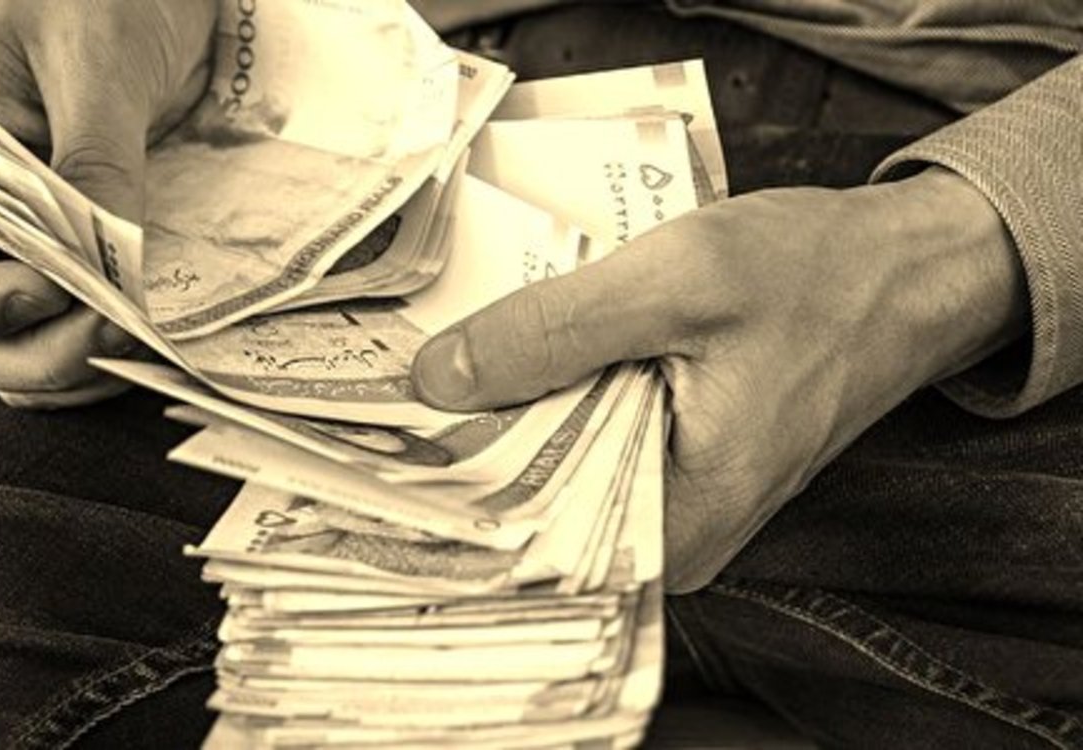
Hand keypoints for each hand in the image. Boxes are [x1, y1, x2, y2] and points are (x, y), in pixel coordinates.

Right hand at [0, 0, 215, 408]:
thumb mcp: (92, 61)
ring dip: (69, 365)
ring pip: (13, 350)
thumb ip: (94, 160)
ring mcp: (11, 246)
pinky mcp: (69, 262)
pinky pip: (66, 332)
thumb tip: (109, 263)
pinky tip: (143, 336)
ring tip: (135, 339)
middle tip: (112, 330)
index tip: (49, 291)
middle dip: (31, 351)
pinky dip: (98, 350)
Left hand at [413, 168, 1028, 590]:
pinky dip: (555, 400)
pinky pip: (591, 441)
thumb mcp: (677, 282)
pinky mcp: (678, 459)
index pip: (531, 543)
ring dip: (510, 417)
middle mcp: (676, 535)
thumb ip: (554, 332)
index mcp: (681, 524)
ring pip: (559, 471)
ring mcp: (678, 498)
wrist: (903, 271)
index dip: (451, 494)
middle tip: (401, 393)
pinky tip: (519, 360)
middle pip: (536, 506)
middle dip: (471, 447)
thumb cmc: (815, 277)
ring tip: (447, 371)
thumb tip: (439, 378)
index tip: (385, 451)